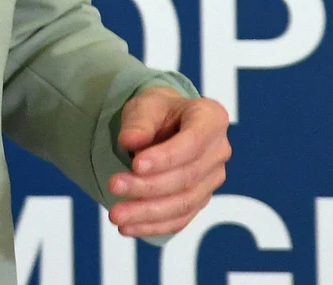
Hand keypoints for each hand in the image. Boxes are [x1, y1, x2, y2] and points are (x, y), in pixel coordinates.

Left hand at [106, 86, 230, 237]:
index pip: (193, 142)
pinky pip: (181, 218)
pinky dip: (154, 226)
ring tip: (116, 215)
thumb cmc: (157, 110)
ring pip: (184, 203)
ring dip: (148, 212)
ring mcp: (212, 178)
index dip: (166, 157)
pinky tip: (128, 228)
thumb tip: (129, 141)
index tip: (135, 164)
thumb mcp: (145, 104)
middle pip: (187, 177)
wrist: (165, 122)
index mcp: (211, 118)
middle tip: (113, 186)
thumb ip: (139, 121)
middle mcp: (219, 151)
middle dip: (148, 186)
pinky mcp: (200, 199)